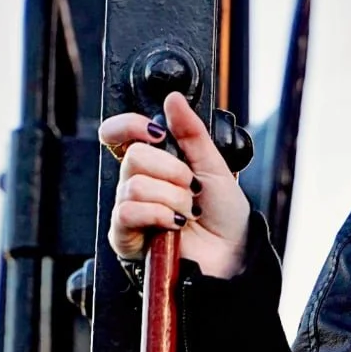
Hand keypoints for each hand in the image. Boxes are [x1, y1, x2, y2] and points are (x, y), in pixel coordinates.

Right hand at [98, 90, 250, 279]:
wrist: (233, 253)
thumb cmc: (224, 215)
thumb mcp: (214, 165)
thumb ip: (191, 132)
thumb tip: (173, 98)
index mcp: (153, 163)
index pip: (118, 135)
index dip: (129, 126)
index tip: (157, 132)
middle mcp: (137, 183)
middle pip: (133, 156)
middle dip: (172, 172)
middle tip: (191, 189)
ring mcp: (129, 210)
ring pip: (134, 185)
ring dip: (172, 197)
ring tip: (188, 211)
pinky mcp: (125, 236)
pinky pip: (129, 211)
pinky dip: (159, 214)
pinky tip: (176, 224)